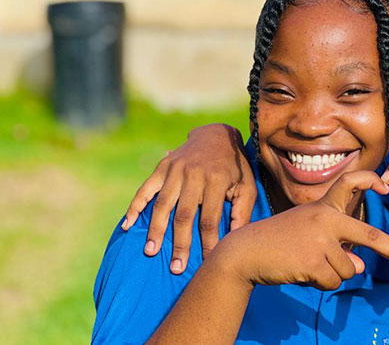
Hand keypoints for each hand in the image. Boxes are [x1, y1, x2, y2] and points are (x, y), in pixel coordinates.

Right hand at [122, 123, 256, 273]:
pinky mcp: (162, 167)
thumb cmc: (235, 167)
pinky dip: (134, 207)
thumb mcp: (247, 185)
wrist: (217, 135)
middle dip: (180, 244)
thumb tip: (235, 240)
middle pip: (184, 215)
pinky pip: (145, 189)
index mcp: (217, 180)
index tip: (206, 262)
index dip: (207, 242)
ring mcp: (175, 170)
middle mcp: (194, 174)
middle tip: (176, 268)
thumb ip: (242, 211)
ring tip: (151, 252)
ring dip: (156, 230)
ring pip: (163, 205)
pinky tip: (127, 225)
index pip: (210, 219)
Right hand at [213, 171, 388, 290]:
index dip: (370, 181)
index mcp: (323, 207)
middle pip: (370, 236)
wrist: (245, 253)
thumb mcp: (310, 237)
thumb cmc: (280, 243)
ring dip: (333, 274)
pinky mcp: (312, 262)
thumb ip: (338, 247)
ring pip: (348, 269)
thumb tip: (361, 267)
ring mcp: (319, 240)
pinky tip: (302, 273)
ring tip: (306, 264)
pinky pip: (333, 281)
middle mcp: (325, 219)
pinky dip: (321, 284)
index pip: (349, 182)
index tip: (386, 186)